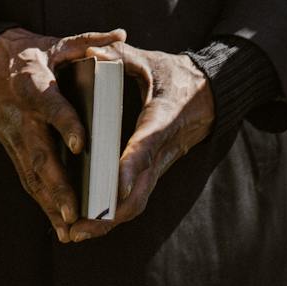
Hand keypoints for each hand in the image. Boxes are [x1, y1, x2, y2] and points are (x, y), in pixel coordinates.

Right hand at [0, 26, 126, 242]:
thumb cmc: (28, 53)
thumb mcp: (55, 40)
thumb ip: (88, 41)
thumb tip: (121, 36)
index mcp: (31, 82)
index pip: (49, 104)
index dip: (65, 122)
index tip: (83, 142)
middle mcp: (21, 115)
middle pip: (39, 152)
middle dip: (57, 184)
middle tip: (75, 209)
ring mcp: (14, 137)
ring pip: (32, 173)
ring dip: (50, 203)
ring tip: (71, 228)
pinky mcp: (13, 150)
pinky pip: (28, 179)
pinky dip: (43, 204)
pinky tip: (60, 226)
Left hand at [66, 44, 213, 241]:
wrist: (211, 94)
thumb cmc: (175, 74)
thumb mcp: (151, 60)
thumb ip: (122, 56)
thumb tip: (94, 52)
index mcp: (163, 117)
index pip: (147, 144)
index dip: (131, 166)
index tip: (114, 185)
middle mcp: (163, 148)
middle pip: (140, 188)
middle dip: (110, 211)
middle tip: (79, 226)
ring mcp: (160, 163)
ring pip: (137, 200)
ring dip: (109, 220)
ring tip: (75, 233)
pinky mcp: (154, 170)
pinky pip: (135, 197)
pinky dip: (114, 213)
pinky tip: (88, 224)